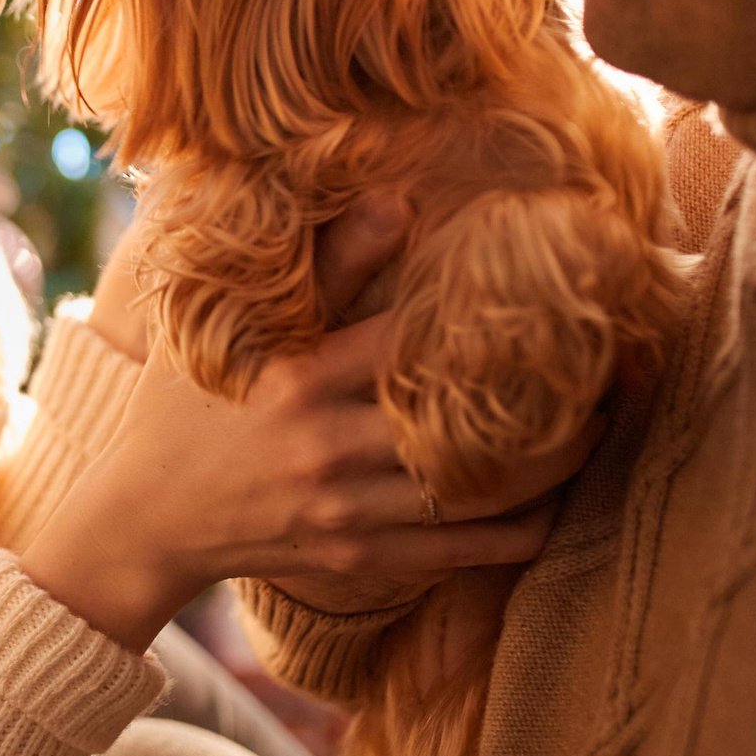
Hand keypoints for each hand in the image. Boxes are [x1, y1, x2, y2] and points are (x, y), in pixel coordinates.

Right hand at [17, 193, 559, 650]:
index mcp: (297, 379)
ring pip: (476, 495)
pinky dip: (517, 532)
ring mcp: (344, 510)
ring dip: (549, 470)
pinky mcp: (357, 558)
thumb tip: (396, 197)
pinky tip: (554, 507)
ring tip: (597, 434)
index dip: (485, 320)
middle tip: (610, 375)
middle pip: (461, 425)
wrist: (145, 519)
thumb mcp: (229, 330)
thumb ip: (319, 268)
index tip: (547, 297)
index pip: (408, 340)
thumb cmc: (185, 407)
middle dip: (545, 405)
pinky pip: (460, 552)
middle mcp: (325, 447)